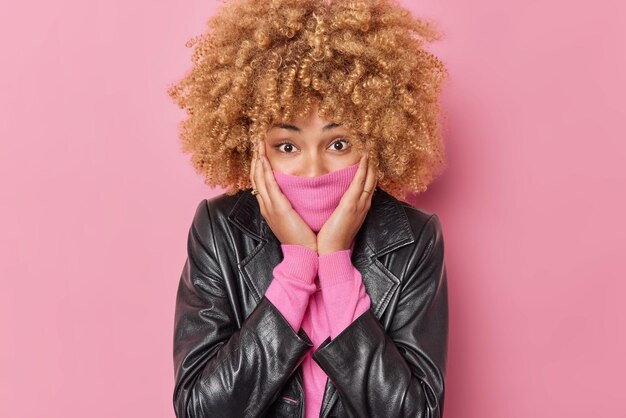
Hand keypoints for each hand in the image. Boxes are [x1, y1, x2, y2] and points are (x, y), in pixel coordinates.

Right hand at [249, 138, 317, 252]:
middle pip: (256, 178)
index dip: (259, 168)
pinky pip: (268, 184)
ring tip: (258, 146)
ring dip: (258, 160)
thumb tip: (298, 196)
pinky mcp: (278, 208)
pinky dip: (264, 170)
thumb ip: (293, 207)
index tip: (262, 154)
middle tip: (257, 144)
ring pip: (259, 179)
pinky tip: (264, 159)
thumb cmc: (304, 238)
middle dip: (256, 160)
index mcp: (270, 209)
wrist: (304, 254)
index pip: (260, 184)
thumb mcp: (295, 219)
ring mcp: (270, 207)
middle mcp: (267, 206)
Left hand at [317, 153, 377, 255]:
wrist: (331, 252)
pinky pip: (360, 183)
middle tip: (372, 146)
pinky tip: (364, 158)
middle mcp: (363, 205)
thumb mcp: (338, 220)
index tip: (369, 157)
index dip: (369, 171)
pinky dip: (363, 170)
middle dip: (373, 163)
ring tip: (370, 147)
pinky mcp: (351, 205)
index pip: (367, 185)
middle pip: (372, 179)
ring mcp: (359, 205)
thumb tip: (333, 199)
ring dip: (370, 162)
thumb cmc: (331, 238)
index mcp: (359, 208)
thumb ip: (338, 208)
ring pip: (369, 179)